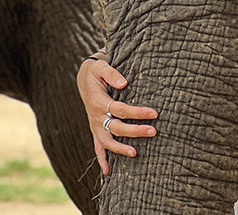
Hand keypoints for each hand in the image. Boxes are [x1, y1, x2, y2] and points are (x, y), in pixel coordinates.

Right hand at [77, 55, 156, 174]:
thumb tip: (124, 84)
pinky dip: (101, 159)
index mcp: (99, 101)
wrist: (83, 77)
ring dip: (120, 149)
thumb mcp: (100, 65)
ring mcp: (95, 125)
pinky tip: (108, 172)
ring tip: (135, 154)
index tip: (154, 113)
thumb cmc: (95, 70)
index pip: (121, 110)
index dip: (137, 112)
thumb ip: (111, 73)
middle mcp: (96, 116)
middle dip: (135, 131)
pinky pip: (97, 146)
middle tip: (154, 131)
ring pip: (107, 141)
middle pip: (116, 128)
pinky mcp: (95, 129)